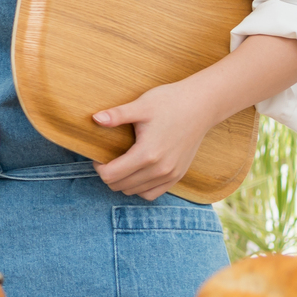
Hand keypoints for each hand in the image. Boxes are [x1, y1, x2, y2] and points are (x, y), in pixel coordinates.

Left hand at [91, 83, 219, 200]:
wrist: (202, 105)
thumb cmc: (170, 102)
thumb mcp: (141, 105)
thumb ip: (117, 115)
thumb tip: (95, 119)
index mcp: (147, 154)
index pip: (111, 176)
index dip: (99, 167)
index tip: (99, 155)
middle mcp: (159, 170)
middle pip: (120, 186)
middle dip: (109, 174)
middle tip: (108, 158)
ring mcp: (171, 174)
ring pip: (135, 192)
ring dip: (123, 182)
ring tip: (122, 164)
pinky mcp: (178, 175)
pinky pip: (153, 193)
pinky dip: (140, 187)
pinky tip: (137, 173)